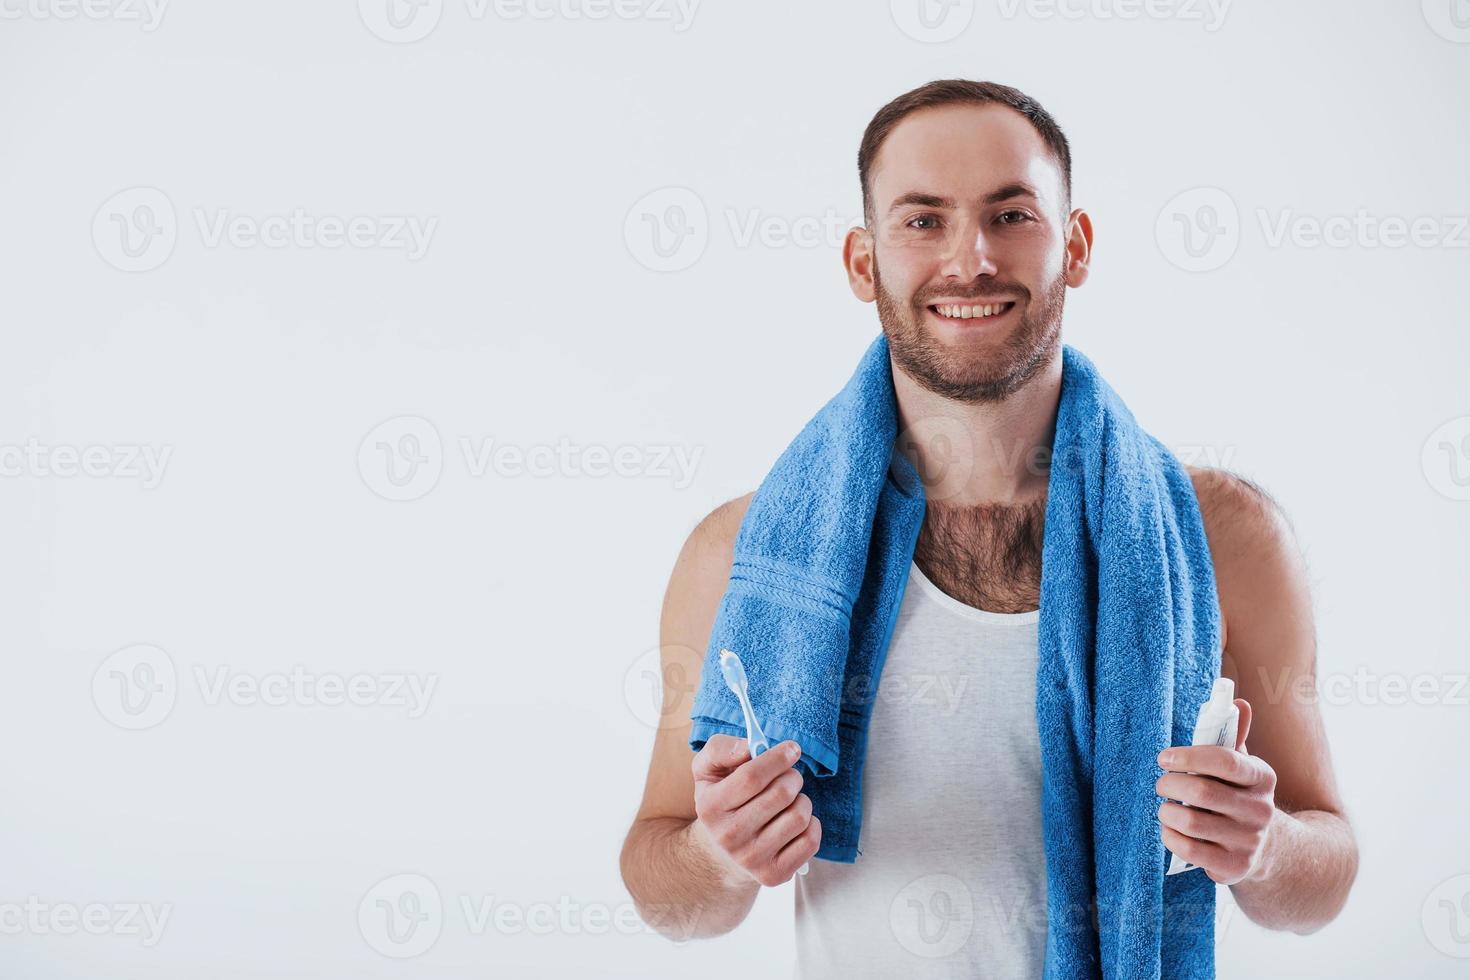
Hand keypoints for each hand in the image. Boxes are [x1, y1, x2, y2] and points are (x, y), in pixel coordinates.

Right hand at [690, 734, 820, 887]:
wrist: (721, 851)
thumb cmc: (722, 800)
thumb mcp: (708, 770)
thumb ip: (721, 749)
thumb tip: (748, 748)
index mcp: (710, 807)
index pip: (752, 776)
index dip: (777, 758)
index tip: (792, 749)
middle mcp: (728, 836)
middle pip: (781, 794)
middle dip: (792, 777)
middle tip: (789, 776)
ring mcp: (751, 859)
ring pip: (799, 816)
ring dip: (802, 800)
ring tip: (790, 801)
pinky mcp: (774, 875)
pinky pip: (810, 841)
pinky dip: (811, 824)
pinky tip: (795, 822)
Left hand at [1156, 698, 1277, 885]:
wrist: (1265, 846)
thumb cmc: (1238, 795)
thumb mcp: (1241, 765)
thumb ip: (1233, 735)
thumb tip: (1238, 702)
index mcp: (1261, 777)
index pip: (1225, 761)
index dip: (1189, 756)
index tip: (1164, 758)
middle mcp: (1260, 810)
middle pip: (1202, 792)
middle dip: (1170, 785)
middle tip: (1161, 783)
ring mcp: (1248, 841)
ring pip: (1192, 822)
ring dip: (1167, 812)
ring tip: (1165, 807)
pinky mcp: (1234, 867)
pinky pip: (1189, 850)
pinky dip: (1170, 837)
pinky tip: (1170, 829)